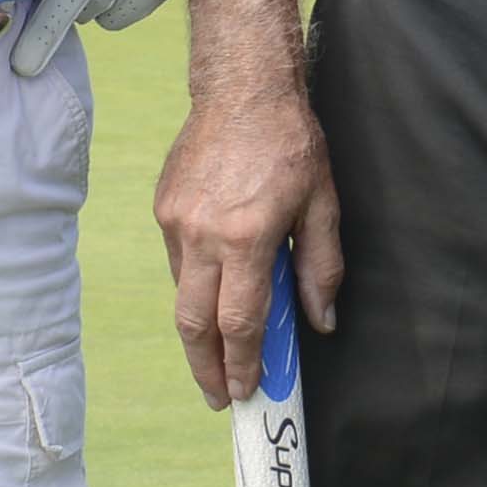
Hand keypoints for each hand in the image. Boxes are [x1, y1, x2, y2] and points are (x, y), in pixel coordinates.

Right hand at [156, 81, 343, 411]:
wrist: (242, 89)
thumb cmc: (290, 143)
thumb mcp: (321, 204)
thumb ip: (321, 268)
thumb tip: (321, 321)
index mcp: (246, 237)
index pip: (239, 322)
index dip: (242, 364)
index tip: (245, 392)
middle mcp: (203, 235)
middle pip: (194, 323)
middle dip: (206, 368)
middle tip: (219, 397)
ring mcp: (177, 222)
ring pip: (184, 294)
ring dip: (199, 331)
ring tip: (219, 355)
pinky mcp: (165, 209)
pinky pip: (179, 263)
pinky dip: (196, 288)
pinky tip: (214, 294)